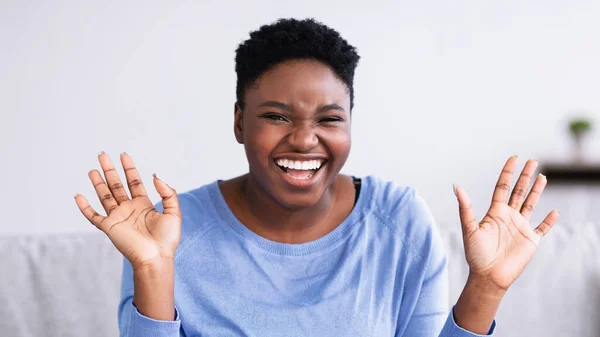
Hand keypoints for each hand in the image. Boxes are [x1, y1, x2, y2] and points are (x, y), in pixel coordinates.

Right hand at [74, 152, 181, 269]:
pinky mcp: (109, 228)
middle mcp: (129, 209)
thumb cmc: (167, 239)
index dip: (129, 169)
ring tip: (92, 170)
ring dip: (98, 183)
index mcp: (143, 205)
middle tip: (102, 155)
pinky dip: (85, 207)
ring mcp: (118, 218)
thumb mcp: (174, 212)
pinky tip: (78, 196)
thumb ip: (168, 193)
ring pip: (105, 196)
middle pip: (117, 185)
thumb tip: (155, 176)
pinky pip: (93, 216)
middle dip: (110, 170)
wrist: (156, 257)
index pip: (134, 182)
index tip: (123, 155)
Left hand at [454, 156, 558, 290]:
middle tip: (533, 161)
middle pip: (519, 192)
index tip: (514, 158)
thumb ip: (465, 208)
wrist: (488, 276)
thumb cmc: (476, 254)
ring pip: (530, 205)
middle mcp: (508, 217)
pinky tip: (554, 212)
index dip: (508, 172)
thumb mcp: (469, 229)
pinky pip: (542, 228)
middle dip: (525, 176)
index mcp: (495, 212)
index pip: (502, 187)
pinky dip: (549, 221)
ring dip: (537, 191)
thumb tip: (457, 186)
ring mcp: (520, 228)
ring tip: (543, 177)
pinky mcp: (530, 240)